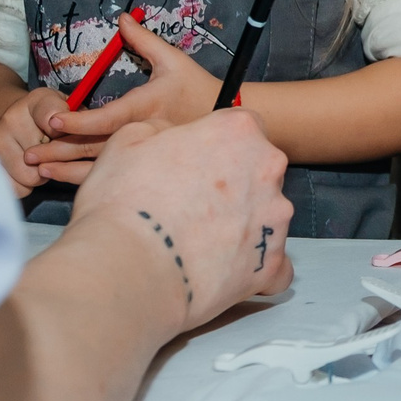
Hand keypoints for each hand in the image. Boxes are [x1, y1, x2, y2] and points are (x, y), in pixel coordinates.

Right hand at [0, 87, 70, 190]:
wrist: (6, 115)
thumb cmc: (48, 116)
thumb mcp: (66, 107)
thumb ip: (80, 119)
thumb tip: (93, 137)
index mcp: (38, 101)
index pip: (51, 116)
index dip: (62, 129)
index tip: (62, 134)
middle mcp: (12, 118)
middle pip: (45, 157)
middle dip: (57, 162)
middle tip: (56, 155)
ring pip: (30, 177)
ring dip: (40, 177)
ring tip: (42, 163)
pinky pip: (16, 188)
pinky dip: (25, 186)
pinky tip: (27, 172)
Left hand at [25, 14, 225, 184]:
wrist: (225, 119)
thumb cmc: (198, 87)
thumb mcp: (173, 60)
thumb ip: (143, 40)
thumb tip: (122, 17)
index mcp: (146, 108)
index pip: (108, 118)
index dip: (80, 122)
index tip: (53, 121)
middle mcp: (142, 134)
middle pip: (95, 148)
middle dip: (60, 152)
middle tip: (27, 154)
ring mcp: (143, 154)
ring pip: (99, 167)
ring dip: (65, 169)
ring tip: (35, 169)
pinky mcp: (143, 165)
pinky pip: (109, 175)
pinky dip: (81, 178)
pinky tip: (59, 177)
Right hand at [66, 108, 294, 335]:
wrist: (131, 268)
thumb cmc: (125, 201)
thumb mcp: (128, 140)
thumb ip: (161, 130)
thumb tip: (169, 137)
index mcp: (238, 131)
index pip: (242, 128)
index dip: (217, 146)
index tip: (193, 164)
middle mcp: (268, 170)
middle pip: (258, 172)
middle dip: (233, 185)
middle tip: (191, 205)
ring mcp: (275, 219)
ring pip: (266, 217)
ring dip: (241, 226)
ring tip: (197, 245)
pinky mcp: (272, 265)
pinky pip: (273, 264)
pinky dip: (253, 267)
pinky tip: (222, 272)